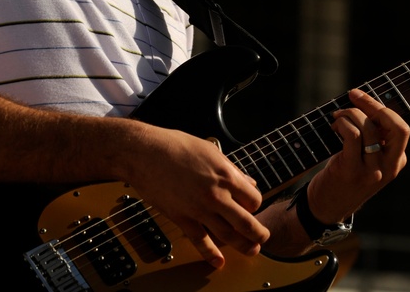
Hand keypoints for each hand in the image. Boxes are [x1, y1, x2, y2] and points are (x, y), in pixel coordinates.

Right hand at [128, 125, 269, 268]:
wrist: (146, 153)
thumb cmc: (176, 146)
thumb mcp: (211, 151)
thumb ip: (231, 170)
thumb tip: (247, 181)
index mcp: (226, 176)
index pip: (254, 199)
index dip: (256, 205)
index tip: (252, 207)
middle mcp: (216, 195)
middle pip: (246, 222)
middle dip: (258, 234)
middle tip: (263, 238)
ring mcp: (199, 209)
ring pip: (227, 235)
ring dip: (243, 245)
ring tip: (251, 250)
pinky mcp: (182, 218)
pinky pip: (200, 240)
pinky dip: (211, 254)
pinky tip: (219, 261)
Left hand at [305, 88, 409, 223]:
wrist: (326, 209)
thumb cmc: (344, 177)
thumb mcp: (367, 159)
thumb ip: (373, 138)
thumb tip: (365, 103)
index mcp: (396, 162)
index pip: (400, 127)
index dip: (382, 108)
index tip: (363, 97)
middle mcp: (389, 167)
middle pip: (397, 127)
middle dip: (374, 105)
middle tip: (354, 95)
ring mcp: (372, 171)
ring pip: (368, 127)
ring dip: (349, 113)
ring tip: (337, 117)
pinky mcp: (352, 171)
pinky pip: (353, 136)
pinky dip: (342, 123)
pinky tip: (334, 126)